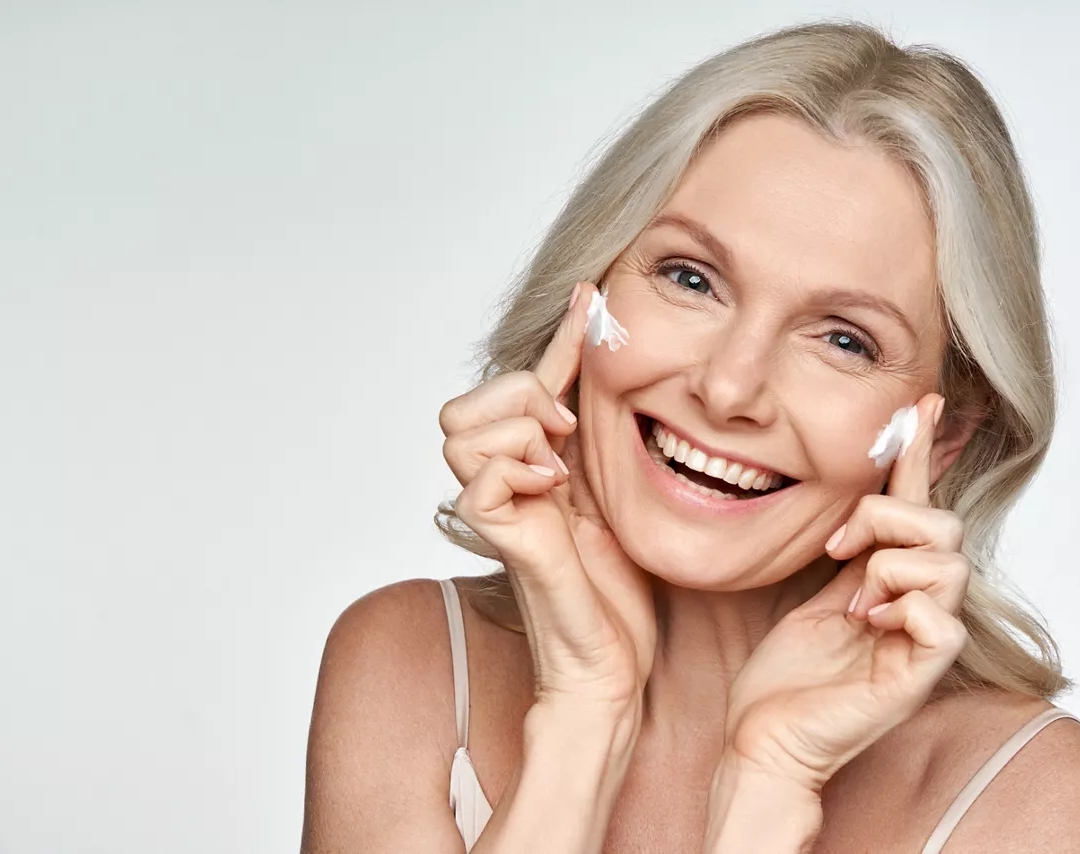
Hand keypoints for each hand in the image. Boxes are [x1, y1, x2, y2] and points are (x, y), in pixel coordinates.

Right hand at [440, 281, 655, 714]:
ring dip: (521, 431)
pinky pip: (478, 475)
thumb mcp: (614, 490)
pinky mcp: (498, 537)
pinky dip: (516, 468)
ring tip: (560, 468)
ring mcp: (494, 507)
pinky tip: (552, 489)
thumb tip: (612, 374)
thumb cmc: (614, 589)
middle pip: (467, 401)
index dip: (560, 336)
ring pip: (465, 426)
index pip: (528, 382)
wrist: (610, 660)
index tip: (592, 295)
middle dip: (522, 394)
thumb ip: (599, 438)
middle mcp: (502, 480)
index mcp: (532, 464)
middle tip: (569, 431)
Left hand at [721, 393, 969, 793]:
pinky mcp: (917, 677)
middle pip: (945, 525)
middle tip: (838, 550)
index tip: (924, 399)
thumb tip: (854, 503)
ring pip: (947, 563)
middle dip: (887, 519)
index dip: (920, 452)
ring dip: (888, 567)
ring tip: (852, 600)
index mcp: (896, 584)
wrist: (763, 736)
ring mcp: (923, 643)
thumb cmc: (786, 675)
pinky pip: (941, 620)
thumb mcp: (815, 591)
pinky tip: (864, 624)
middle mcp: (920, 608)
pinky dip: (900, 609)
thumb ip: (848, 552)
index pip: (919, 506)